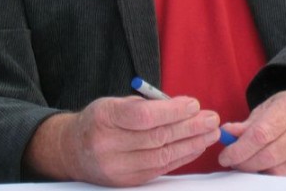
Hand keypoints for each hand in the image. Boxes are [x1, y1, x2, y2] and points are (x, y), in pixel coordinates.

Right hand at [25, 95, 220, 185]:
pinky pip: (160, 169)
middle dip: (190, 128)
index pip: (142, 117)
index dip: (172, 111)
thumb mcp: (117, 103)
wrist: (73, 151)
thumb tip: (188, 108)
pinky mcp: (126, 181)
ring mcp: (115, 167)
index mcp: (104, 118)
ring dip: (192, 144)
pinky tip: (197, 146)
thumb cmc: (103, 120)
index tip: (194, 105)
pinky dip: (182, 157)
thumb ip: (150, 104)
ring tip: (212, 133)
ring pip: (161, 157)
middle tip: (212, 119)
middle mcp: (106, 145)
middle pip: (156, 138)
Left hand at [218, 86, 285, 174]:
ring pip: (280, 170)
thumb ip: (249, 123)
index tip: (225, 156)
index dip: (239, 150)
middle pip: (269, 156)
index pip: (261, 134)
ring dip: (259, 171)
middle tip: (235, 164)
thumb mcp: (271, 106)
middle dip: (246, 164)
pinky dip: (275, 174)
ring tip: (250, 165)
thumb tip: (227, 134)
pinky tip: (268, 167)